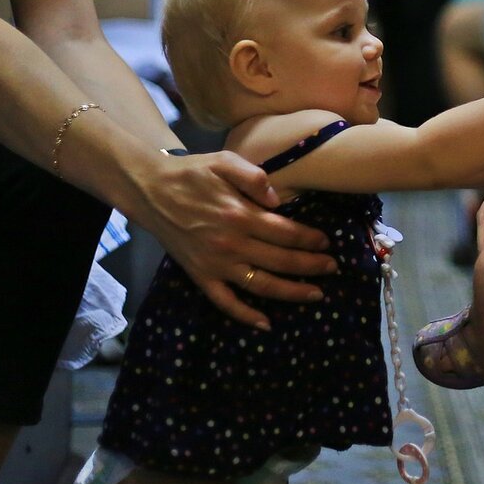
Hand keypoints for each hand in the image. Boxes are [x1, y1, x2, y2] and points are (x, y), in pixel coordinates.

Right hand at [135, 151, 338, 329]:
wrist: (150, 190)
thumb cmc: (192, 173)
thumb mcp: (225, 161)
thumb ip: (254, 177)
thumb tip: (278, 200)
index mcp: (239, 215)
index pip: (285, 232)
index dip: (310, 239)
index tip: (327, 242)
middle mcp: (230, 244)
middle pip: (280, 261)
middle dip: (310, 266)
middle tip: (333, 268)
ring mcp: (215, 264)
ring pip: (260, 285)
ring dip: (291, 293)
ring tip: (315, 294)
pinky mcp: (200, 276)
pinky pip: (225, 302)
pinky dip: (245, 316)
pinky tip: (266, 323)